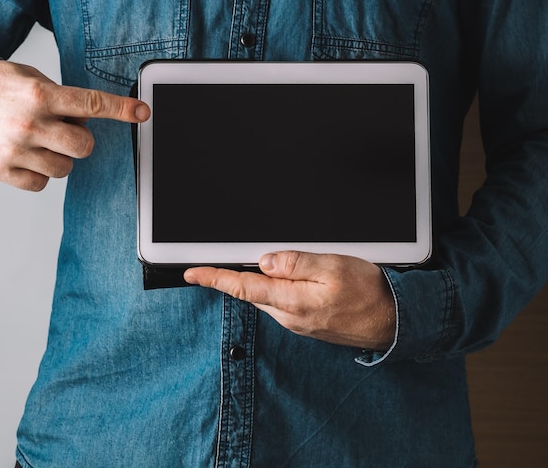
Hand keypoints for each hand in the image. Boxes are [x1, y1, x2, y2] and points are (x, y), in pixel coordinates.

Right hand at [0, 60, 149, 190]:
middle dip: (82, 141)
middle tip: (65, 131)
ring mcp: (16, 150)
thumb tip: (88, 119)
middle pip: (84, 147)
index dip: (121, 109)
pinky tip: (27, 157)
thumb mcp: (29, 78)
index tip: (143, 112)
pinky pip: (42, 184)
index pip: (91, 104)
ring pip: (66, 169)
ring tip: (39, 142)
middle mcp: (30, 124)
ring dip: (60, 157)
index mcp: (40, 95)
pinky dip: (41, 174)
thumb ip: (61, 97)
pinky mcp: (4, 171)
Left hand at [184, 251, 395, 350]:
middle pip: (251, 292)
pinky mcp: (304, 323)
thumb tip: (266, 262)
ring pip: (266, 297)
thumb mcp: (334, 266)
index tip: (193, 273)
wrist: (390, 321)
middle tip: (222, 259)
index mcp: (292, 301)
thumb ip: (296, 263)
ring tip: (265, 265)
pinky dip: (275, 289)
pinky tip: (288, 279)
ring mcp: (296, 322)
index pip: (243, 287)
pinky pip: (280, 303)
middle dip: (235, 275)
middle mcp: (289, 316)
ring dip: (258, 281)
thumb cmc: (367, 293)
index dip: (215, 278)